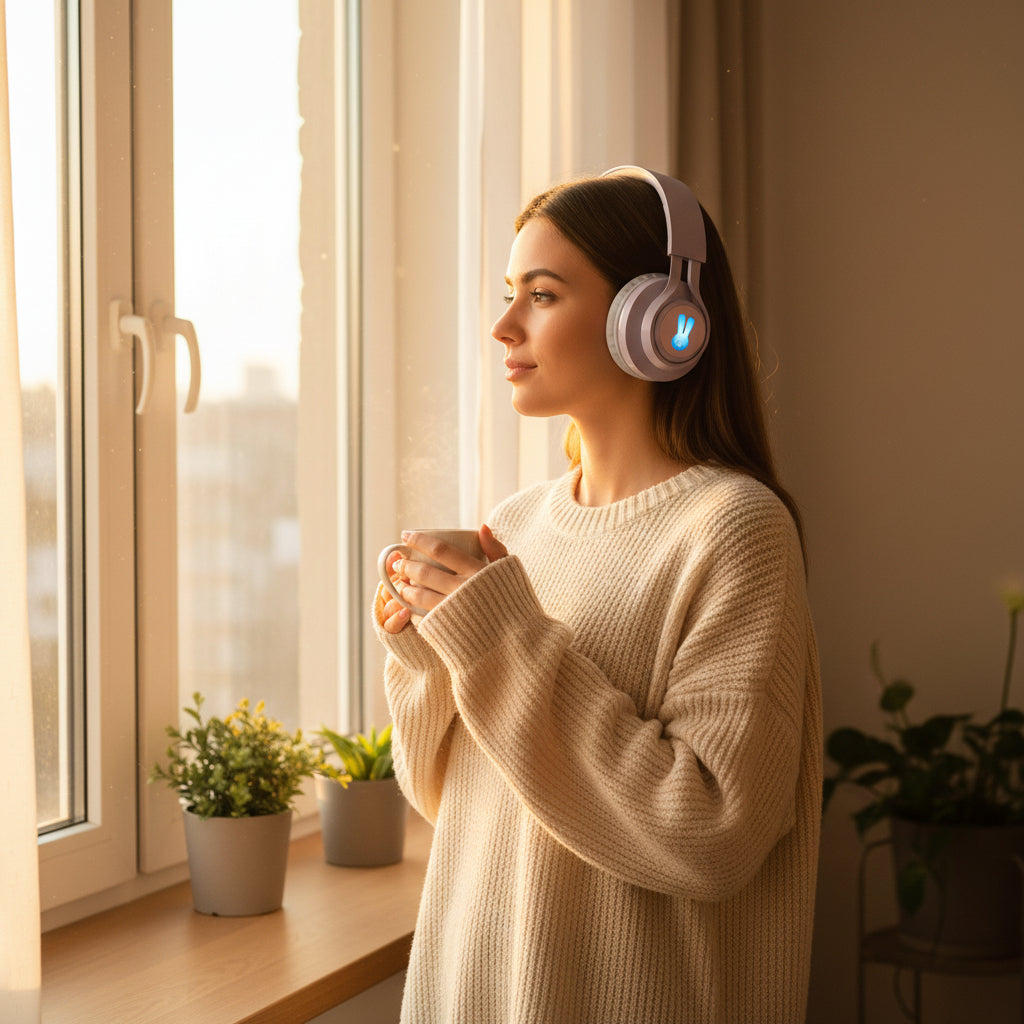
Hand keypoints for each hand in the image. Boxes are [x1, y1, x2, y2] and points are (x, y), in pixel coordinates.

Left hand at [378, 524, 507, 634]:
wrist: (518, 643)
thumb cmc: (515, 603)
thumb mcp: (510, 571)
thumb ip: (495, 548)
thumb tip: (481, 526)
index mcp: (476, 572)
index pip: (440, 550)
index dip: (419, 540)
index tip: (405, 535)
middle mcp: (462, 590)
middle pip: (424, 572)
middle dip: (406, 565)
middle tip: (398, 562)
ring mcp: (453, 612)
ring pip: (418, 596)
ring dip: (405, 588)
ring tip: (400, 584)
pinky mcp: (446, 632)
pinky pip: (421, 618)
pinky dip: (411, 610)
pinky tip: (409, 606)